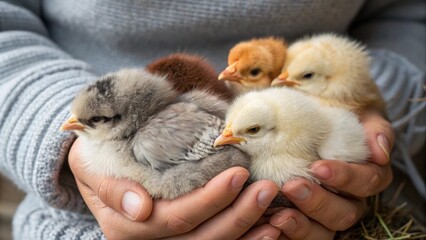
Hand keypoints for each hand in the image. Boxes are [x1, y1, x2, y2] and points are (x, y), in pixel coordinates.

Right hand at [68, 137, 279, 238]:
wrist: (100, 163)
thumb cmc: (98, 157)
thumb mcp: (91, 163)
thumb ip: (111, 185)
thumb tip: (139, 207)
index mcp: (125, 226)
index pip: (175, 218)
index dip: (209, 199)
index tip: (238, 173)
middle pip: (201, 238)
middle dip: (238, 215)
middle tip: (267, 188)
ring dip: (248, 232)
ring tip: (277, 215)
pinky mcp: (183, 238)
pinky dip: (245, 239)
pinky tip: (269, 229)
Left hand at [269, 109, 393, 238]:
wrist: (309, 122)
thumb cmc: (337, 117)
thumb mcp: (360, 116)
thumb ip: (374, 128)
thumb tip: (380, 151)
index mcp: (369, 175)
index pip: (367, 182)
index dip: (346, 178)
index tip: (319, 167)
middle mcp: (352, 200)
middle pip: (345, 213)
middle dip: (318, 202)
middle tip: (292, 186)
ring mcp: (328, 213)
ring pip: (324, 232)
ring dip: (302, 226)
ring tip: (279, 215)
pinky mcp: (306, 221)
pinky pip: (301, 235)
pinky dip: (286, 233)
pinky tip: (269, 224)